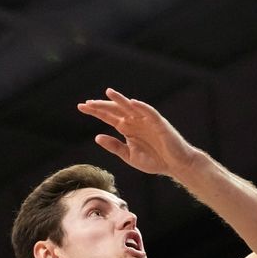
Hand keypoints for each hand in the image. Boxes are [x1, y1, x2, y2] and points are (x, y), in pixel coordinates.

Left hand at [77, 88, 203, 177]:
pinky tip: (132, 103)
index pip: (108, 117)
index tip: (81, 107)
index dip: (96, 111)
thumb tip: (97, 137)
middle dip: (102, 105)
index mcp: (127, 129)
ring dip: (120, 99)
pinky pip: (150, 113)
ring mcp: (147, 121)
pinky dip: (142, 107)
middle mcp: (135, 122)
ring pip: (131, 107)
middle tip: (87, 103)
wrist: (175, 165)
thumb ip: (114, 146)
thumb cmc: (155, 160)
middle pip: (116, 110)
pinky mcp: (159, 123)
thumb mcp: (129, 156)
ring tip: (108, 92)